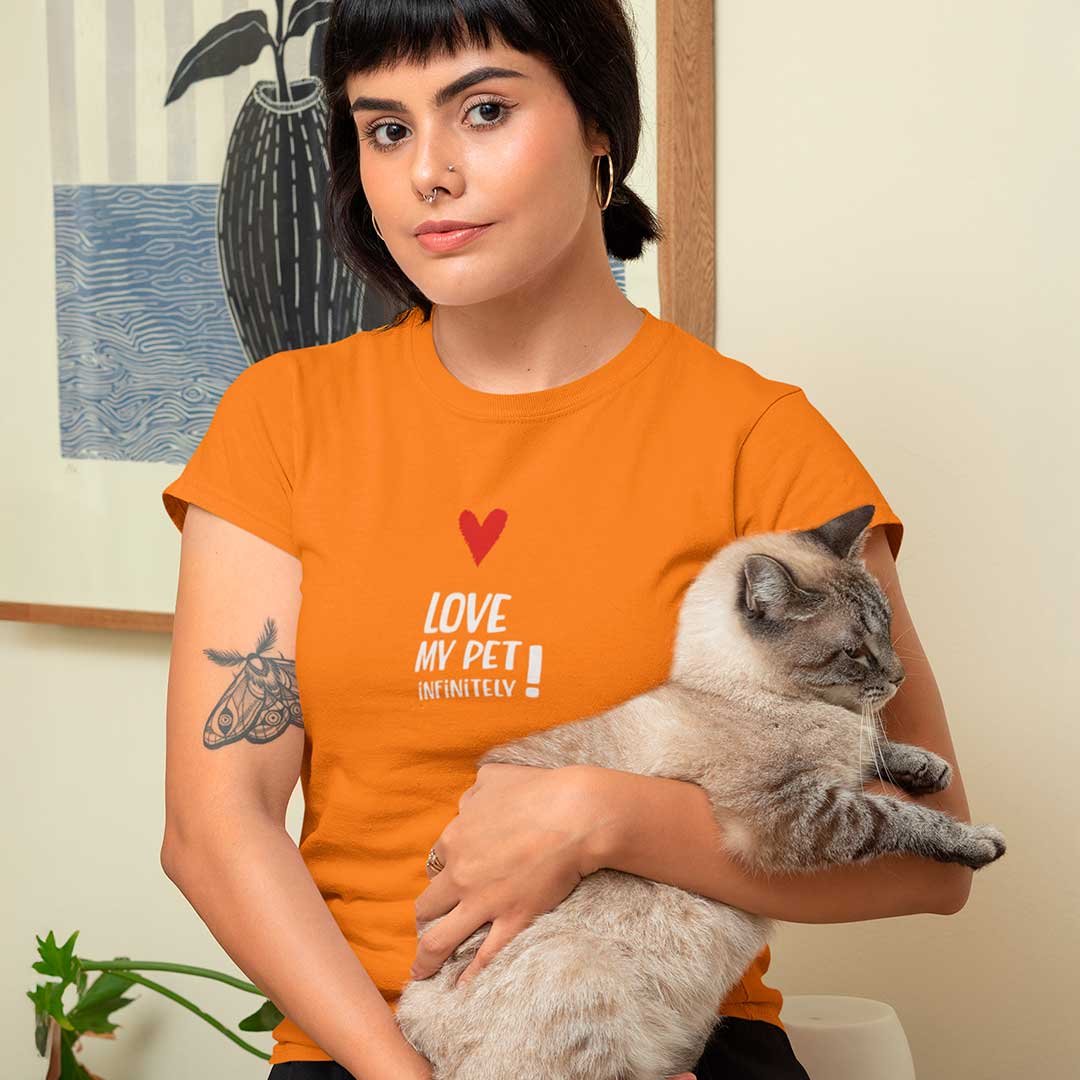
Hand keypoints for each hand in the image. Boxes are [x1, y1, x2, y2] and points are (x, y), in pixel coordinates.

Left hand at [411, 763, 598, 986]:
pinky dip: (469, 977)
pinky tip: (461, 990)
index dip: (446, 869)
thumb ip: (474, 792)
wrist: (574, 814)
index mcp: (455, 838)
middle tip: (428, 926)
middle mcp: (461, 874)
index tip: (452, 878)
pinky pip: (484, 957)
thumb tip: (466, 803)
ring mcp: (484, 902)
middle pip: (427, 905)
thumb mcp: (494, 778)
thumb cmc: (538, 790)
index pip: (438, 861)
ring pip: (439, 941)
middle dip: (425, 917)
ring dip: (426, 960)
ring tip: (421, 973)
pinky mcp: (512, 920)